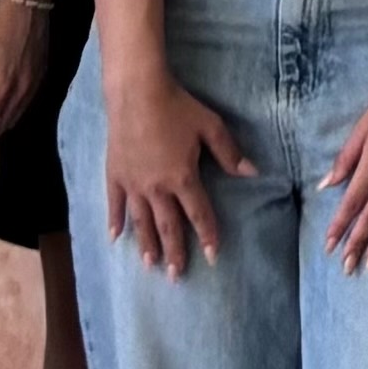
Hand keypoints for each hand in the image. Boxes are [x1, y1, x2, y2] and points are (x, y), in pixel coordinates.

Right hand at [103, 69, 255, 275]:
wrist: (137, 92)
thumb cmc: (177, 107)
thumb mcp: (210, 126)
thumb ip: (230, 153)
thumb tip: (252, 173)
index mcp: (182, 177)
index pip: (199, 213)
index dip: (208, 235)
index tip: (214, 256)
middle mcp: (157, 187)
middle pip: (168, 226)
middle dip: (175, 252)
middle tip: (176, 276)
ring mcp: (133, 183)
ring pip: (141, 221)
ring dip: (147, 244)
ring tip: (150, 266)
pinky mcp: (115, 174)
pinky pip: (115, 204)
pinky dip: (115, 222)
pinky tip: (115, 239)